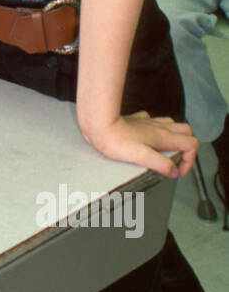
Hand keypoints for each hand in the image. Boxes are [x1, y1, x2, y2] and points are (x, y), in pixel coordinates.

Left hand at [80, 111, 197, 177]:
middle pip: (186, 131)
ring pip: (172, 124)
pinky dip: (156, 129)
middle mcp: (159, 128)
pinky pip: (152, 121)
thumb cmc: (116, 141)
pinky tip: (148, 137)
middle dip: (187, 146)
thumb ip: (161, 164)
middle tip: (176, 160)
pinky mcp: (137, 121)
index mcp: (163, 137)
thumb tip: (174, 170)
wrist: (100, 125)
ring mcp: (148, 123)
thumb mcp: (142, 157)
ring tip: (165, 150)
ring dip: (174, 137)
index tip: (178, 170)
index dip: (190, 160)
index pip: (192, 144)